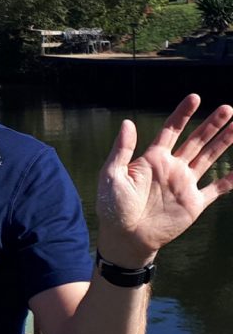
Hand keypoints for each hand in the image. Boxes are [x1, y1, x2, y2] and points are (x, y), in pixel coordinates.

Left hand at [96, 94, 232, 265]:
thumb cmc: (112, 206)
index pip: (172, 130)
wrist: (126, 236)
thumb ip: (122, 149)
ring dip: (223, 143)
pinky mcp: (194, 203)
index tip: (195, 97)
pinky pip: (216, 189)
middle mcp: (172, 168)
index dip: (183, 114)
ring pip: (209, 158)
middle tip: (228, 108)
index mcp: (152, 158)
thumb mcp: (111, 174)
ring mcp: (184, 184)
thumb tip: (128, 122)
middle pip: (196, 141)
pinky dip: (229, 181)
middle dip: (212, 124)